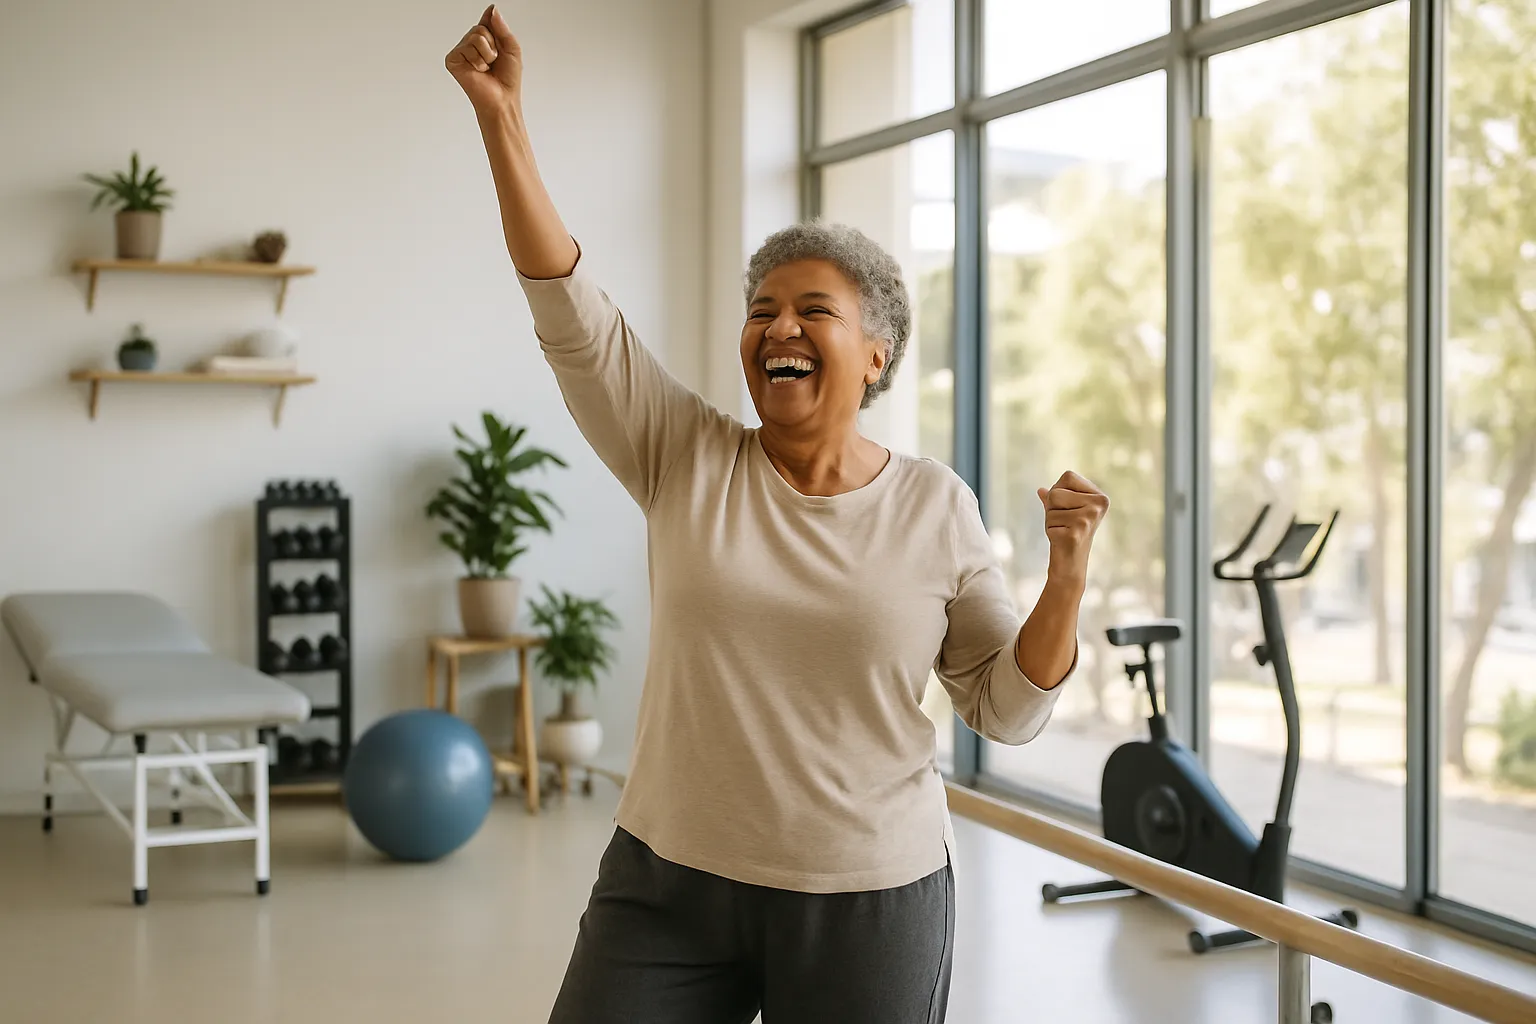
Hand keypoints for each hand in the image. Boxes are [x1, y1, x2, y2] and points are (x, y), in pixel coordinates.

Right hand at [446, 5, 522, 113]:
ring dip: (487, 54)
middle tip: (494, 61)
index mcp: (486, 40)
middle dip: (493, 45)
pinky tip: (478, 71)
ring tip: (486, 68)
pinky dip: (478, 61)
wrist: (501, 99)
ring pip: (475, 37)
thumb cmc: (507, 79)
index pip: (486, 20)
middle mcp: (471, 43)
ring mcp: (461, 51)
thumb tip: (492, 10)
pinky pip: (467, 47)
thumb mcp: (512, 49)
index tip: (492, 9)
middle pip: (481, 28)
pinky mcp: (453, 59)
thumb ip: (502, 28)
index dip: (490, 18)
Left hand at [1037, 471, 1108, 586]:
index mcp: (1100, 496)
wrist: (1070, 564)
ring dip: (1051, 521)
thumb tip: (1040, 490)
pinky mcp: (1079, 531)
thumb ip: (1053, 498)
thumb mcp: (1061, 511)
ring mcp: (1090, 518)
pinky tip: (1063, 539)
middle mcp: (1099, 504)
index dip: (1058, 491)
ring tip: (1064, 531)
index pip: (1068, 476)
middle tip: (1064, 523)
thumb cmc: (1066, 534)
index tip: (1067, 509)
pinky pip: (1050, 522)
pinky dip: (1051, 531)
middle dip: (1052, 508)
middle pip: (1056, 492)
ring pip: (1051, 507)